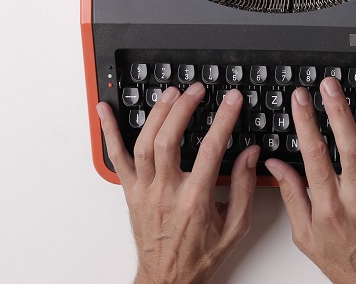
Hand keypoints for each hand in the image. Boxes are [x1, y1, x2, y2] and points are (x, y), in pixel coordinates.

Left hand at [97, 84, 259, 283]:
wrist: (167, 280)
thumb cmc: (199, 256)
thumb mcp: (235, 228)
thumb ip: (244, 188)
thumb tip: (250, 154)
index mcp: (195, 201)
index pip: (211, 149)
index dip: (224, 119)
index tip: (233, 100)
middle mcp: (166, 193)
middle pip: (170, 140)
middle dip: (184, 108)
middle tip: (197, 90)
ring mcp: (144, 191)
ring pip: (144, 144)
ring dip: (157, 113)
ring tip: (171, 93)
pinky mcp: (130, 192)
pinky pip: (116, 158)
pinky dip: (109, 131)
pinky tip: (105, 109)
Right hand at [264, 77, 355, 283]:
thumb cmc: (344, 263)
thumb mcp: (305, 235)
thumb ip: (291, 196)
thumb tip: (275, 166)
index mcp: (330, 207)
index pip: (315, 155)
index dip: (306, 122)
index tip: (301, 99)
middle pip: (349, 145)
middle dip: (338, 109)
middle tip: (330, 85)